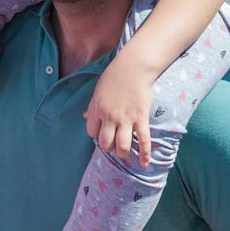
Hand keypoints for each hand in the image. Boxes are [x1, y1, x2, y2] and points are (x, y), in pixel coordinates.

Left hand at [85, 50, 156, 165]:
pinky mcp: (141, 118)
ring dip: (122, 152)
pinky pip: (143, 140)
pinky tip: (144, 163)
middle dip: (108, 147)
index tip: (102, 133)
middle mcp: (110, 117)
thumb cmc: (115, 76)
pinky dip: (144, 154)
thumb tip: (84, 117)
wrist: (134, 67)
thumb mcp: (98, 90)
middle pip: (105, 143)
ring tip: (124, 152)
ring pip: (122, 145)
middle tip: (113, 145)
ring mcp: (126, 119)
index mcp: (97, 109)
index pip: (92, 132)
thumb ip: (92, 106)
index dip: (96, 135)